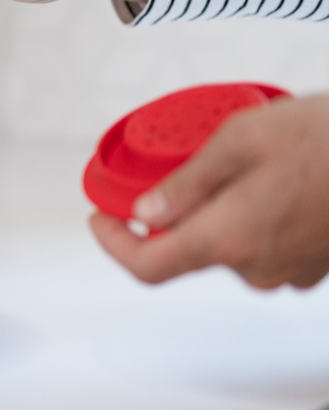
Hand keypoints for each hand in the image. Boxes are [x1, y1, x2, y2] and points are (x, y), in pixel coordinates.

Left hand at [90, 94, 328, 289]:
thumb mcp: (240, 139)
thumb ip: (185, 183)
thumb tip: (144, 212)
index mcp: (227, 238)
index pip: (147, 266)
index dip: (113, 244)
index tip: (102, 218)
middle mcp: (255, 266)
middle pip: (187, 251)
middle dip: (171, 214)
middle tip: (174, 169)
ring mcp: (288, 270)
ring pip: (226, 247)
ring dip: (216, 212)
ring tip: (237, 165)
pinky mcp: (313, 265)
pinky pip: (263, 246)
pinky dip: (251, 218)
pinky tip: (271, 181)